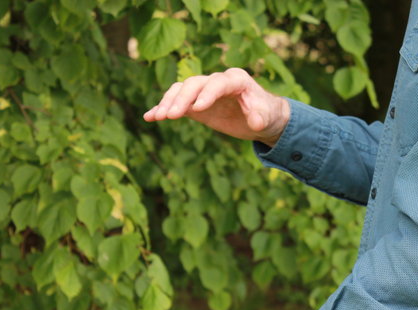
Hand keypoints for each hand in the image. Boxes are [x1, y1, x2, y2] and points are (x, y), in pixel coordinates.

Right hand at [143, 68, 290, 146]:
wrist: (262, 118)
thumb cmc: (266, 114)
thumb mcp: (267, 117)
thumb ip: (261, 117)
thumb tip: (255, 122)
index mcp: (236, 80)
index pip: (218, 82)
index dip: (207, 93)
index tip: (197, 109)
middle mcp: (217, 81)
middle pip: (194, 84)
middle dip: (182, 99)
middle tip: (170, 115)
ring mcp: (204, 92)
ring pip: (181, 90)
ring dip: (168, 102)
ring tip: (157, 117)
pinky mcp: (196, 104)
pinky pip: (177, 103)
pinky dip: (163, 108)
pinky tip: (149, 117)